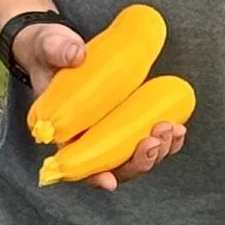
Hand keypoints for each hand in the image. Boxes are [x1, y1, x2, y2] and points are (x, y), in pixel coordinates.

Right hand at [17, 20, 187, 192]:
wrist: (58, 45)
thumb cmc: (48, 50)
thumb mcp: (47, 44)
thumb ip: (58, 49)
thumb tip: (76, 54)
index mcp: (61, 129)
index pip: (75, 164)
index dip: (92, 176)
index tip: (109, 180)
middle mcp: (86, 137)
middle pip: (113, 166)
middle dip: (137, 160)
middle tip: (154, 139)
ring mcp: (109, 130)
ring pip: (134, 155)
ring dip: (156, 150)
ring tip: (171, 129)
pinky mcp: (126, 118)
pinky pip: (146, 136)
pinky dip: (164, 138)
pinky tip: (178, 126)